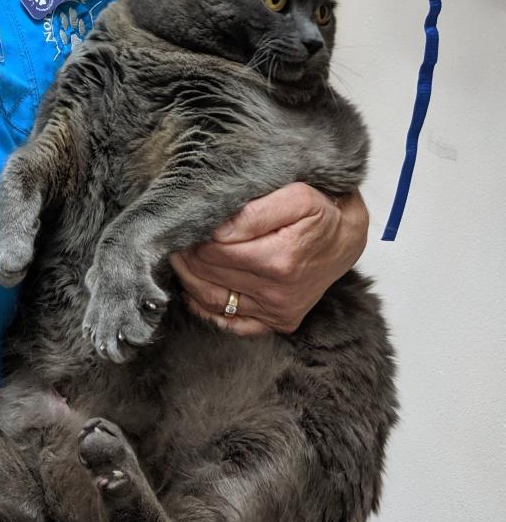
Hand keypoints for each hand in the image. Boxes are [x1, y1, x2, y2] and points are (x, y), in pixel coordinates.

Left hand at [169, 184, 367, 335]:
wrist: (348, 238)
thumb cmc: (321, 212)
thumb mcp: (296, 196)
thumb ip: (254, 211)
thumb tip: (217, 229)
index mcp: (279, 260)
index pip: (213, 252)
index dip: (192, 237)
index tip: (183, 224)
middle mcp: (278, 293)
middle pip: (209, 276)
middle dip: (186, 256)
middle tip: (173, 238)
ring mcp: (278, 312)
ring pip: (214, 302)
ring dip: (188, 281)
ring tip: (178, 260)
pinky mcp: (280, 322)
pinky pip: (234, 325)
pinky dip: (208, 311)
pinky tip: (196, 291)